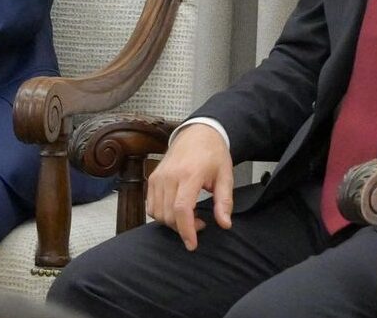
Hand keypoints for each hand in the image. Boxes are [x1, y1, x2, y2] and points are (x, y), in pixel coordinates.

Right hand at [146, 123, 233, 250]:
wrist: (198, 133)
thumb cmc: (214, 153)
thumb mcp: (226, 175)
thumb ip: (224, 201)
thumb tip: (225, 224)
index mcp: (190, 174)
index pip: (181, 209)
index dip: (186, 230)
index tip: (192, 244)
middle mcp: (170, 176)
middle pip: (168, 215)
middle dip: (183, 228)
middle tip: (201, 224)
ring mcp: (158, 177)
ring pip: (157, 213)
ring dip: (173, 222)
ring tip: (191, 216)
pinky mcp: (152, 179)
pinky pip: (151, 206)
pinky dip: (162, 214)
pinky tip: (177, 210)